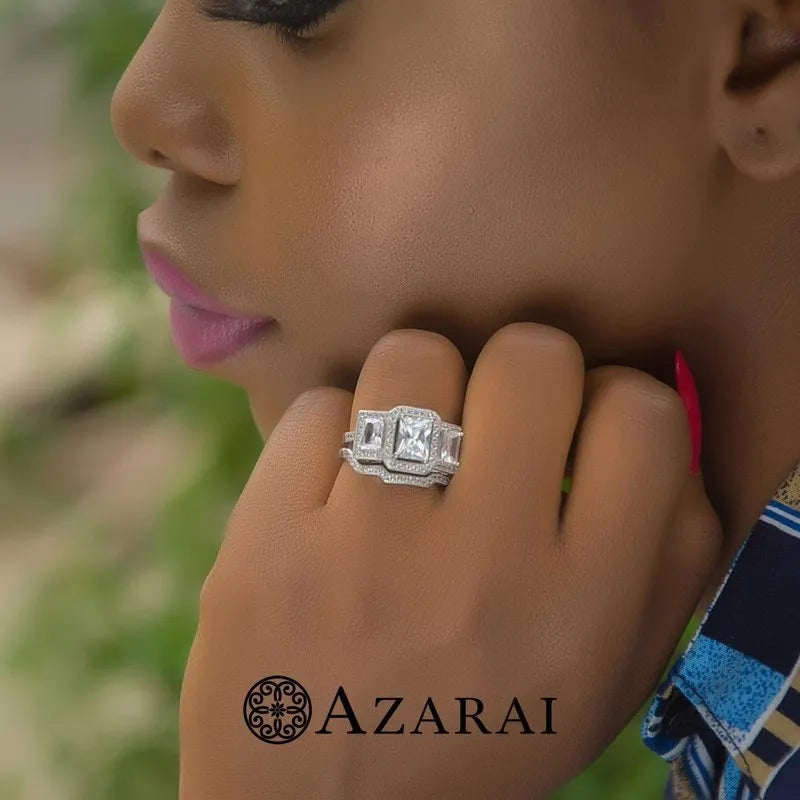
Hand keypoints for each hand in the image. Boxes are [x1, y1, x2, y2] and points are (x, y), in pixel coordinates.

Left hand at [179, 323, 721, 798]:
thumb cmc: (475, 738)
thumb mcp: (601, 687)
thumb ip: (664, 565)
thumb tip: (662, 436)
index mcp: (582, 613)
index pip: (645, 417)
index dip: (617, 398)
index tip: (581, 423)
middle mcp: (480, 574)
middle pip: (530, 359)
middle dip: (519, 370)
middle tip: (491, 416)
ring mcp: (363, 554)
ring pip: (414, 357)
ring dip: (418, 384)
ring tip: (407, 442)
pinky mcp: (266, 544)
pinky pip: (318, 407)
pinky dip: (331, 431)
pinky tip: (333, 490)